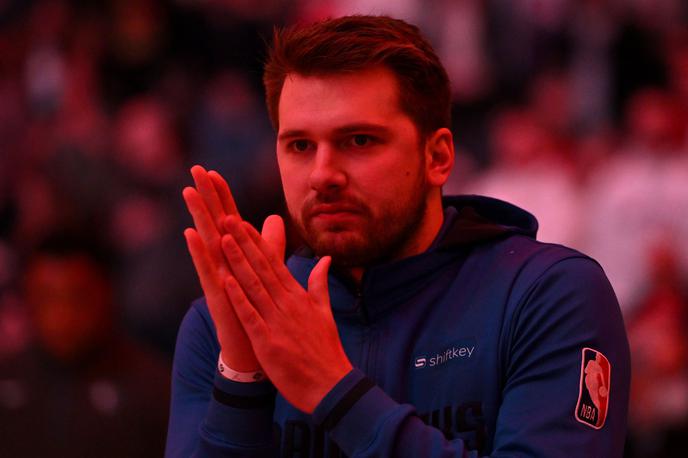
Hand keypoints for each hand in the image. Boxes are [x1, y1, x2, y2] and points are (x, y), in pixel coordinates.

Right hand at [182, 165, 284, 371]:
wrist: (251, 348)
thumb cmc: (256, 309)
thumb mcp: (266, 270)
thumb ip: (270, 245)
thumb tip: (275, 219)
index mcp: (236, 256)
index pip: (228, 218)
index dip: (221, 196)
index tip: (213, 170)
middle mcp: (223, 262)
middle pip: (213, 222)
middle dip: (204, 196)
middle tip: (194, 169)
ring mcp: (218, 277)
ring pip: (206, 241)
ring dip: (197, 215)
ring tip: (188, 192)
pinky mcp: (216, 294)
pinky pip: (206, 270)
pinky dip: (199, 252)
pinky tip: (190, 233)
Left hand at [220, 215, 351, 412]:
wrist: (332, 386)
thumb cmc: (325, 350)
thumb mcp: (324, 312)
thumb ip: (320, 284)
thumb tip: (325, 259)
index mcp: (298, 296)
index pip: (274, 263)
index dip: (256, 242)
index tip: (242, 222)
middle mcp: (288, 303)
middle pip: (261, 267)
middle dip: (243, 242)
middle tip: (226, 218)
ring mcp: (277, 321)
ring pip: (254, 285)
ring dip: (237, 261)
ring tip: (221, 239)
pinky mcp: (269, 341)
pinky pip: (250, 315)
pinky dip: (238, 297)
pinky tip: (225, 281)